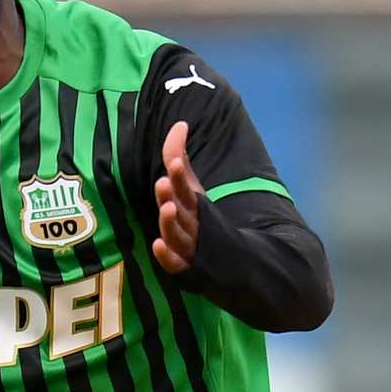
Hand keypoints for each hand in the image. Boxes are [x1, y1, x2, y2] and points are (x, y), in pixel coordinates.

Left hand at [152, 121, 204, 273]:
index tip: (174, 163)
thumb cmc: (201, 219)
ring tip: (167, 208)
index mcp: (195, 204)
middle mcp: (194, 224)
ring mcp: (192, 247)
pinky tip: (157, 246)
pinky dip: (168, 257)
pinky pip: (176, 264)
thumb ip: (179, 157)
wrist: (233, 261)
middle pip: (183, 210)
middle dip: (173, 196)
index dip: (179, 176)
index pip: (186, 188)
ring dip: (171, 223)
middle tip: (164, 182)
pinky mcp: (188, 267)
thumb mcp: (192, 189)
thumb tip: (179, 124)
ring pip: (180, 235)